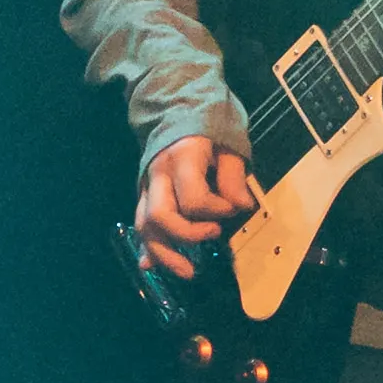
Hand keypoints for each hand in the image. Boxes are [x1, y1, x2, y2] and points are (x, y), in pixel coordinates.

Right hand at [137, 130, 257, 288]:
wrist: (177, 110)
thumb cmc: (208, 127)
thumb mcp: (229, 144)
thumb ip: (234, 177)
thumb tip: (242, 207)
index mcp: (181, 158)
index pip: (193, 198)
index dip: (216, 210)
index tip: (233, 208)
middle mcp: (158, 174)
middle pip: (160, 216)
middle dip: (187, 235)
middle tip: (214, 235)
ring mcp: (147, 187)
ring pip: (145, 226)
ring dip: (165, 254)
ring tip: (188, 272)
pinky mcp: (144, 196)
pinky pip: (140, 226)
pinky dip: (147, 248)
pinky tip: (151, 266)